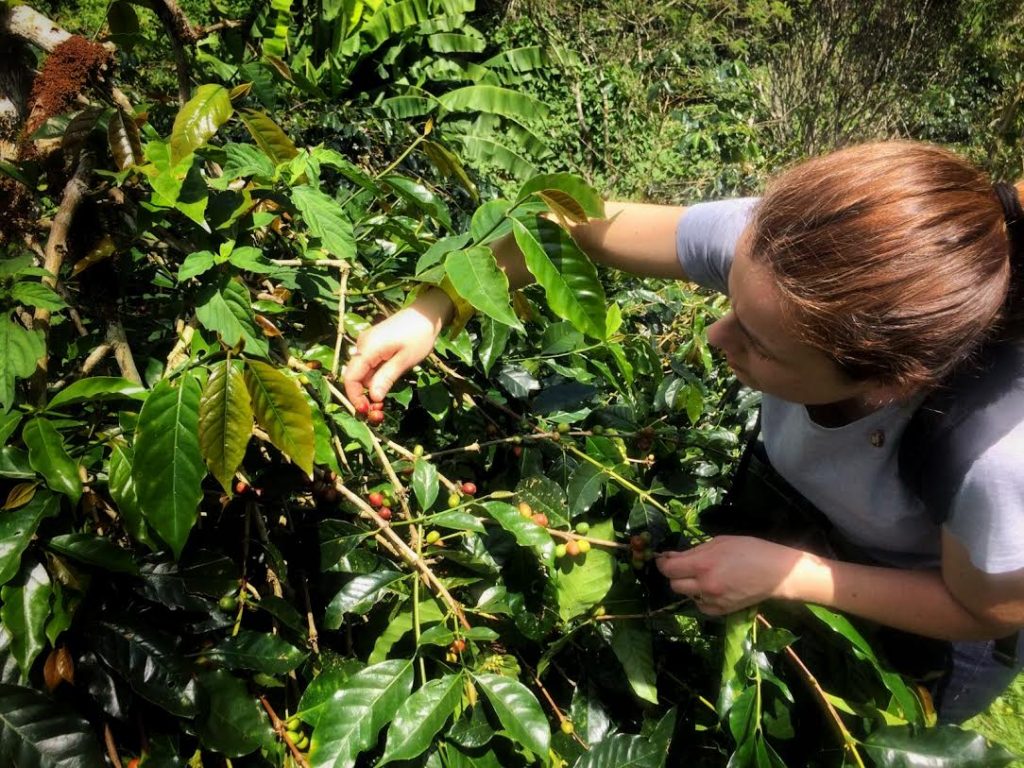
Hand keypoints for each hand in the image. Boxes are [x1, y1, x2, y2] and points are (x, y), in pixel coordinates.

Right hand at [343, 302, 443, 406]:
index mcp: (367, 348)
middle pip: (355, 376)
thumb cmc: (419, 335)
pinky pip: (369, 364)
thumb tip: (373, 398)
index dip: (355, 397)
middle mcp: (362, 345)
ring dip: (371, 385)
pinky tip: (389, 378)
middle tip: (380, 409)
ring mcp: (367, 343)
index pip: (351, 377)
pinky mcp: (374, 343)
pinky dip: (375, 375)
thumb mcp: (405, 360)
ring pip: (363, 371)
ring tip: (387, 395)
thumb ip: (386, 378)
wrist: (427, 313)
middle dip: (364, 394)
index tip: (366, 411)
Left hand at [655, 536, 806, 615]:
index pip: (669, 569)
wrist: (777, 573)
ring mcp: (714, 601)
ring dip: (689, 586)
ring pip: (687, 596)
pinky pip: (701, 606)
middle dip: (675, 574)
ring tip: (702, 576)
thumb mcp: (720, 542)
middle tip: (684, 566)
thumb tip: (672, 557)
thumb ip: (694, 551)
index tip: (664, 559)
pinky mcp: (722, 611)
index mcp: (704, 564)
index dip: (663, 563)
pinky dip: (701, 598)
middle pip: (674, 584)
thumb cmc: (750, 550)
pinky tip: (712, 588)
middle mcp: (705, 585)